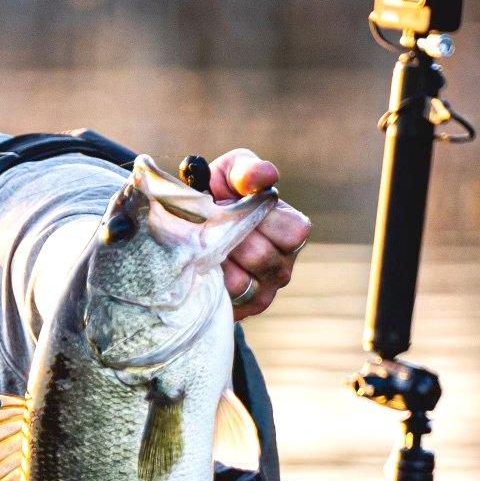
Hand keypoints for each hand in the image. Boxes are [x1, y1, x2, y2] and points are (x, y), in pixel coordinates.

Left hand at [207, 149, 310, 318]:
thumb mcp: (230, 173)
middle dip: (230, 239)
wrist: (186, 230)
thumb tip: (264, 176)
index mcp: (292, 230)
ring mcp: (265, 291)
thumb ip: (247, 170)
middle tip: (211, 227)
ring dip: (215, 261)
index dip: (259, 218)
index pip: (293, 231)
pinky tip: (202, 266)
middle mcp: (284, 264)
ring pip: (241, 282)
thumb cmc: (218, 195)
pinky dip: (209, 281)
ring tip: (204, 245)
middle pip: (261, 256)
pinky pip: (224, 300)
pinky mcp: (243, 310)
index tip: (232, 204)